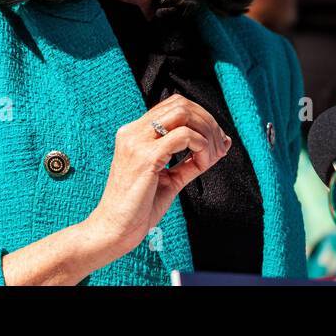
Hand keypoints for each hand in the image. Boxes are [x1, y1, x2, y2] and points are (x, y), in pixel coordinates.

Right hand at [88, 94, 231, 258]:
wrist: (114, 231)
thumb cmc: (139, 209)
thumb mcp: (170, 178)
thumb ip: (191, 160)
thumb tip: (221, 143)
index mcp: (135, 133)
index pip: (174, 106)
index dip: (201, 118)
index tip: (217, 141)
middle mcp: (133, 132)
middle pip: (181, 104)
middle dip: (208, 122)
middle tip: (219, 147)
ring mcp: (137, 142)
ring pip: (184, 114)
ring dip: (207, 132)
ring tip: (212, 156)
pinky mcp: (146, 156)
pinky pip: (184, 136)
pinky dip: (201, 146)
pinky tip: (202, 163)